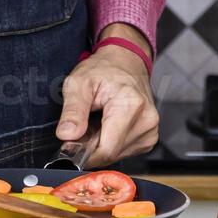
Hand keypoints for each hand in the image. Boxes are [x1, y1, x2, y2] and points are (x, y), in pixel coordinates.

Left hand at [58, 26, 158, 164]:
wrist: (125, 62)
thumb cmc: (103, 70)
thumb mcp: (78, 83)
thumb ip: (72, 110)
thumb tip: (67, 135)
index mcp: (131, 105)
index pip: (107, 150)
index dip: (85, 153)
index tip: (71, 144)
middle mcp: (147, 121)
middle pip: (111, 153)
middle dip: (92, 146)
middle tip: (85, 125)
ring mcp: (151, 130)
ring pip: (117, 155)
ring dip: (102, 144)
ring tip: (98, 121)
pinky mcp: (149, 137)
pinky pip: (124, 151)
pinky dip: (112, 143)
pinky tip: (109, 126)